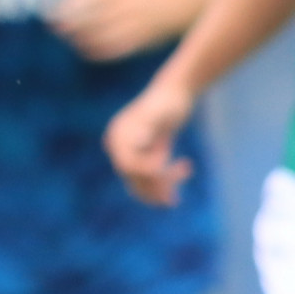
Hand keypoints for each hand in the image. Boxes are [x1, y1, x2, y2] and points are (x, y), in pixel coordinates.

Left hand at [48, 0, 190, 60]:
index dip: (69, 4)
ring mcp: (134, 24)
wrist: (174, 5)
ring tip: (70, 36)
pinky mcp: (139, 42)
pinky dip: (96, 50)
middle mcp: (128, 4)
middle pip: (92, 16)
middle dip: (71, 23)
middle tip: (55, 25)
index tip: (52, 8)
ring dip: (81, 37)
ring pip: (101, 35)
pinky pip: (113, 50)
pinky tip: (84, 47)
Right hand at [103, 81, 194, 206]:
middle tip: (174, 194)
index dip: (145, 171)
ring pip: (139, 182)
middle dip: (153, 185)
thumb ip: (148, 125)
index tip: (164, 167)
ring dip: (156, 192)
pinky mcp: (144, 156)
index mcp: (118, 136)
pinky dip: (160, 188)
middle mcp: (119, 146)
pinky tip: (174, 196)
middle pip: (133, 175)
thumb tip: (136, 143)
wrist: (175, 92)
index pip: (126, 164)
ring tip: (173, 201)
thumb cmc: (169, 101)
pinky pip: (148, 178)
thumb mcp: (160, 112)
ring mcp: (131, 153)